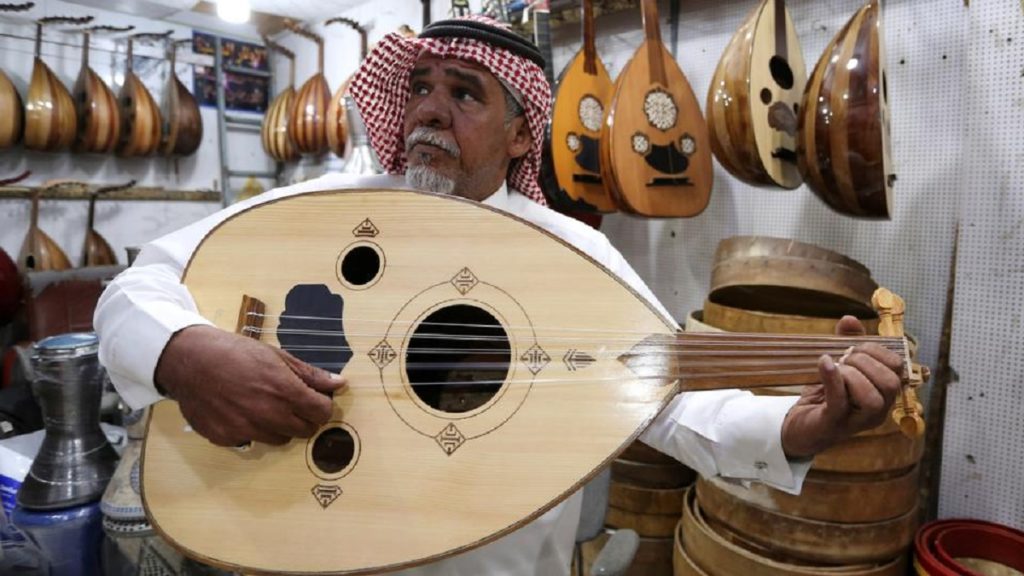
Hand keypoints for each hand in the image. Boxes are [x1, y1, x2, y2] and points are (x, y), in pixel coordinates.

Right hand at [155, 325, 346, 446]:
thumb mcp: (276, 356)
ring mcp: (246, 430)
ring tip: (265, 405)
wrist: (189, 360)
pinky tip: (242, 411)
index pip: (323, 413)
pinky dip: (253, 430)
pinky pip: (252, 441)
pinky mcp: (227, 438)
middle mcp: (268, 415)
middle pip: (306, 430)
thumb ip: (310, 374)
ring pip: (280, 439)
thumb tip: (339, 384)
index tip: (316, 399)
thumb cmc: (234, 352)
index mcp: (285, 391)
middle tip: (293, 402)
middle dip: (306, 418)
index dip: (323, 405)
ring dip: (281, 426)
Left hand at [781, 316, 903, 458]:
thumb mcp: (839, 365)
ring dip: (854, 374)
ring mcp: (857, 421)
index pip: (898, 368)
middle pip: (891, 384)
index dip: (878, 350)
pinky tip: (825, 363)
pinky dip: (833, 378)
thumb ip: (847, 342)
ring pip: (873, 398)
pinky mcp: (833, 423)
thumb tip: (850, 319)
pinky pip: (840, 401)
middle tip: (845, 357)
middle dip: (867, 361)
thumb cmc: (825, 394)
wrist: (801, 424)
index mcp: (884, 394)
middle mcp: (878, 411)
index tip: (855, 346)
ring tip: (838, 367)